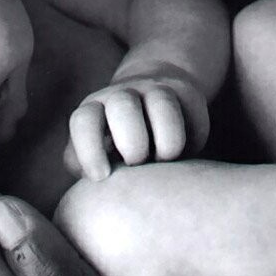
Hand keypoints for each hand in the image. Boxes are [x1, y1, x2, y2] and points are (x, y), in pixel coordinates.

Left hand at [64, 65, 209, 179]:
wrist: (152, 98)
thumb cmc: (117, 144)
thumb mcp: (96, 153)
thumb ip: (86, 166)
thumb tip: (86, 185)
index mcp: (94, 110)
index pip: (84, 122)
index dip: (90, 150)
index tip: (101, 177)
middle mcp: (122, 96)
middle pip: (123, 108)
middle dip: (133, 144)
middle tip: (138, 164)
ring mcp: (155, 90)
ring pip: (162, 105)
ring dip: (166, 142)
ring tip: (165, 159)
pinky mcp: (186, 93)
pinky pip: (192, 116)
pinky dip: (192, 140)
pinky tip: (186, 151)